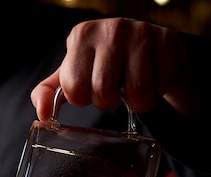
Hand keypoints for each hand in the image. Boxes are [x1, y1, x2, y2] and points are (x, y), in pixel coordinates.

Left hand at [31, 18, 192, 120]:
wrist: (144, 48)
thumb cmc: (100, 65)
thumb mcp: (70, 75)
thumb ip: (48, 94)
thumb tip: (43, 116)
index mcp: (81, 34)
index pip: (74, 87)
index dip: (83, 98)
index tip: (88, 88)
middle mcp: (111, 27)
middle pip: (104, 91)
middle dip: (107, 101)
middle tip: (111, 91)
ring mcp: (142, 31)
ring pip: (137, 92)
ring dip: (136, 102)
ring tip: (132, 87)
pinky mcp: (168, 40)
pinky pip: (160, 87)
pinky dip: (156, 92)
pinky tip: (151, 77)